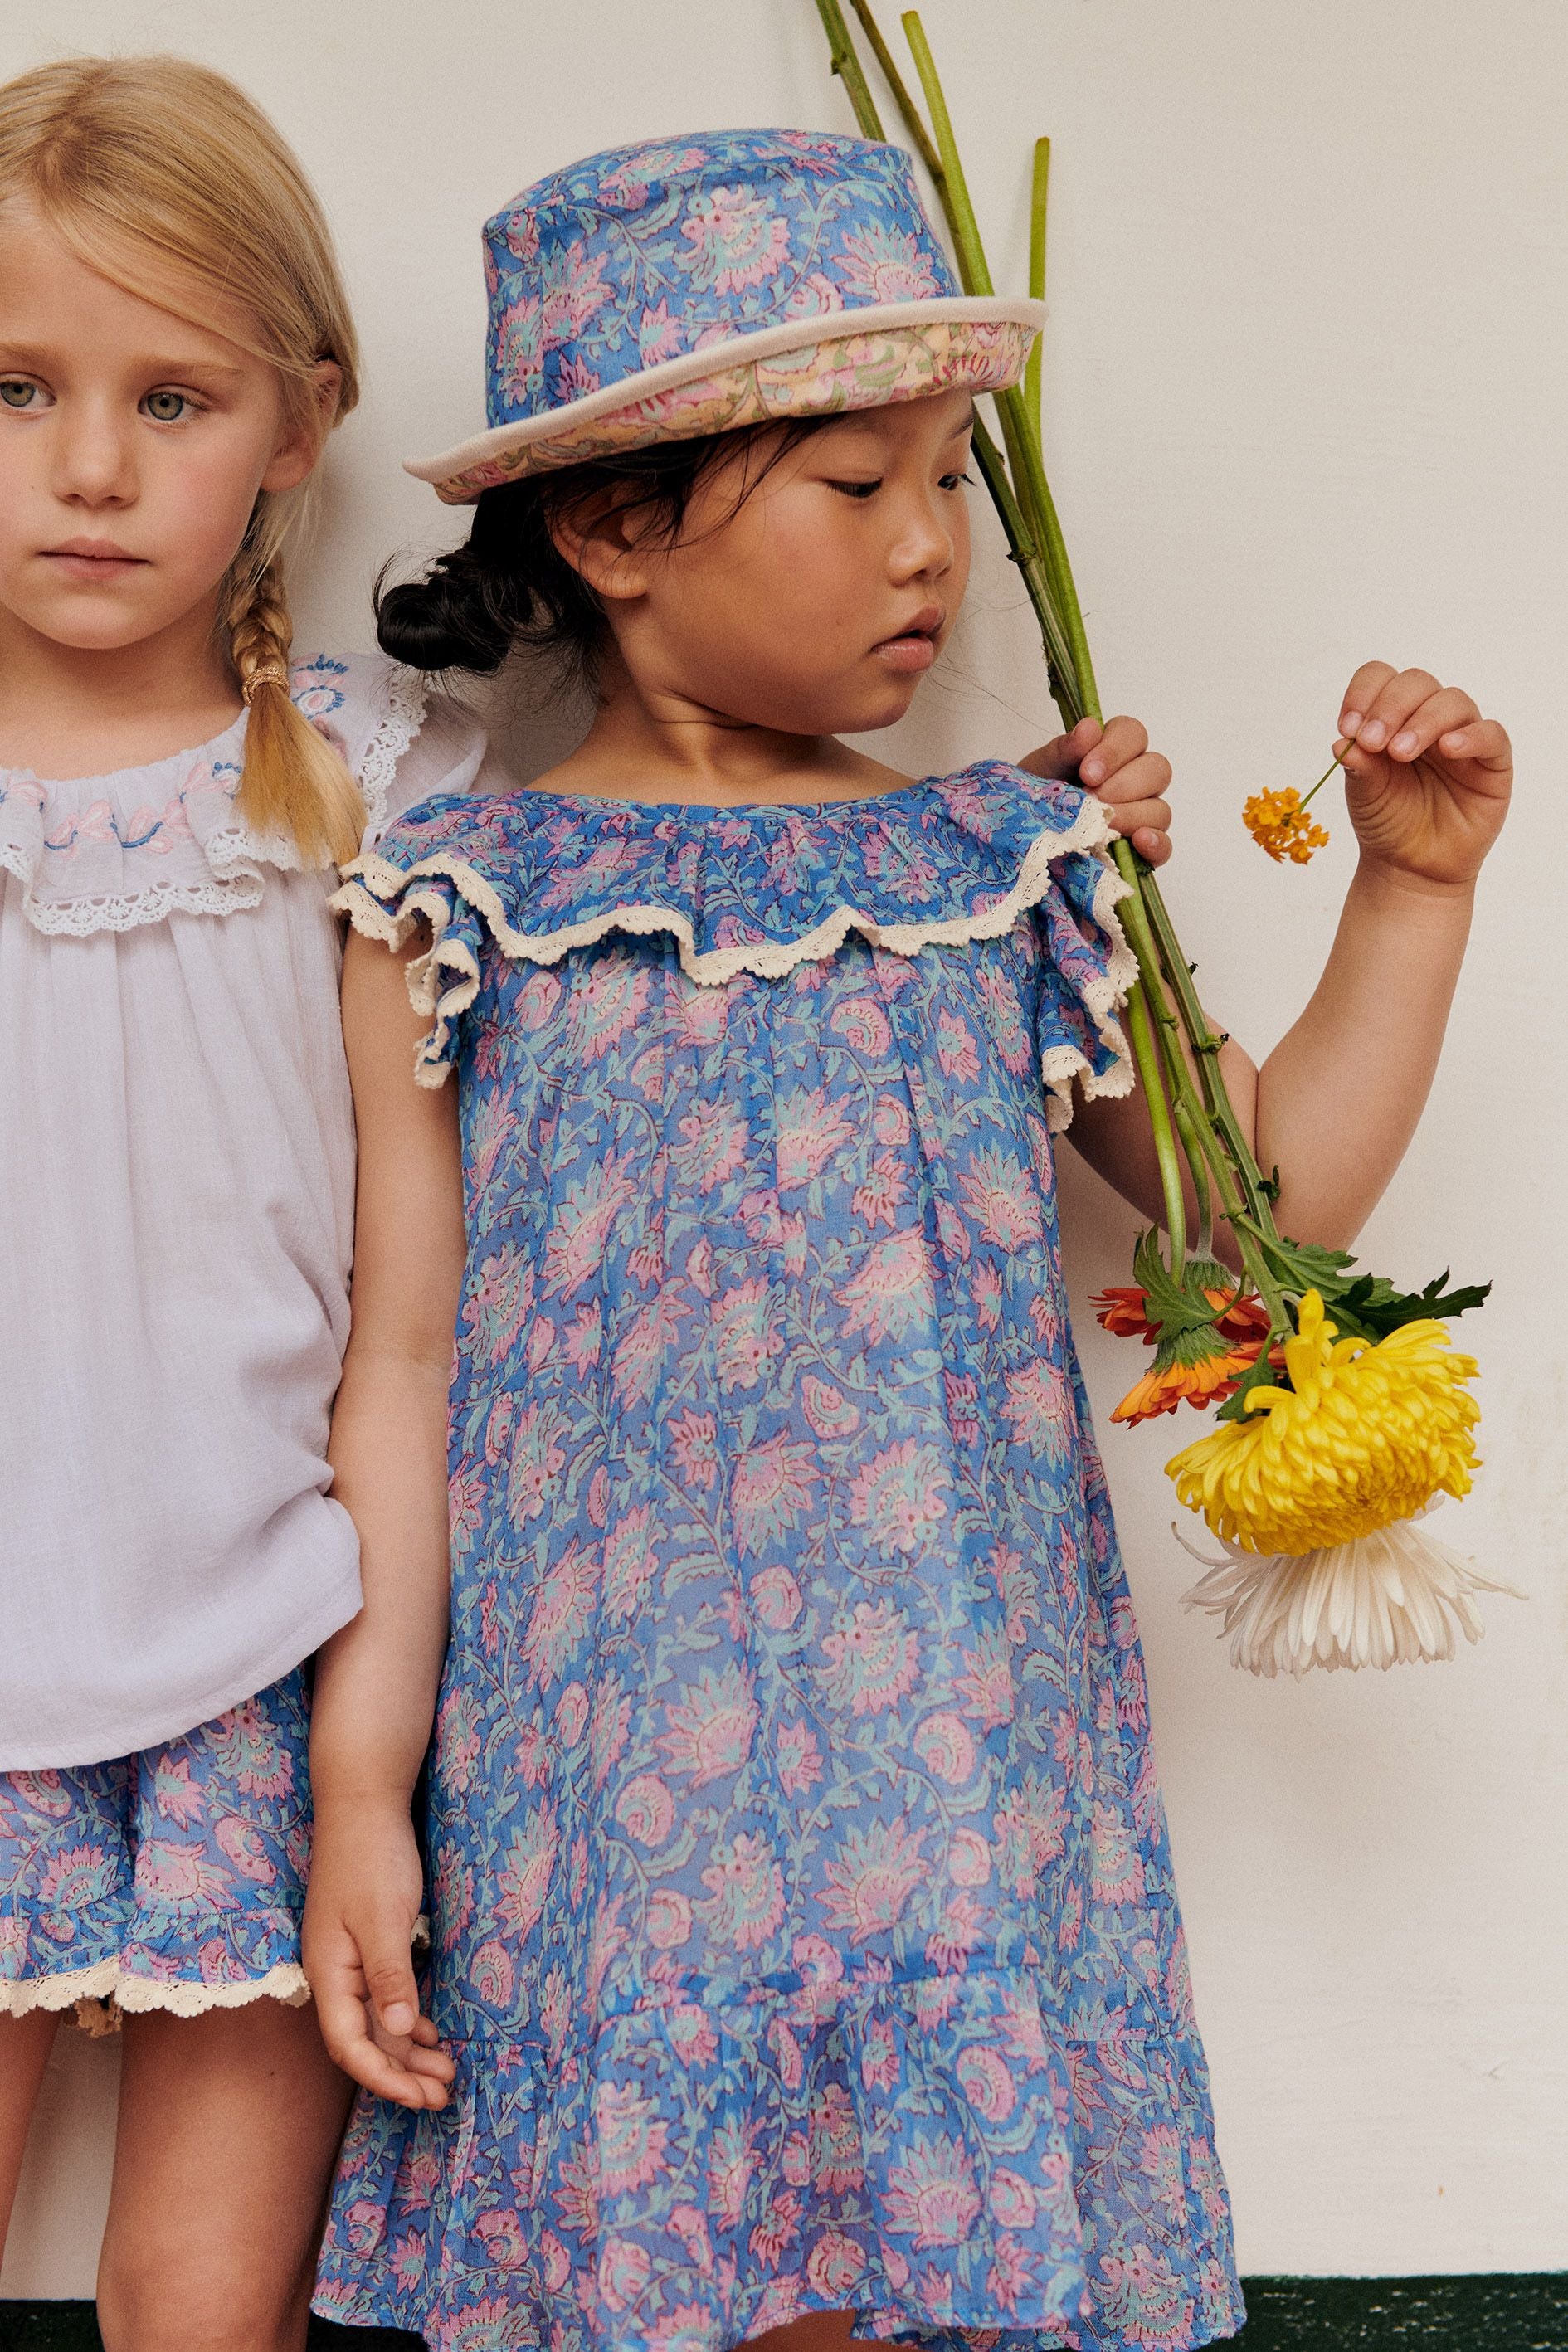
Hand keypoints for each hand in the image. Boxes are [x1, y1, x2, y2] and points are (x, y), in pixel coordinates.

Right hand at [303, 1803, 454, 2110]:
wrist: (363, 1805)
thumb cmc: (372, 1858)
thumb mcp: (383, 1917)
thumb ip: (390, 1975)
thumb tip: (401, 2032)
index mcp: (330, 1973)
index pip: (350, 2045)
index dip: (383, 2078)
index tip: (421, 2097)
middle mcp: (336, 1974)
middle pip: (365, 2041)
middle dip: (402, 2074)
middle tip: (443, 2097)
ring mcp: (351, 1960)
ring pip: (378, 2021)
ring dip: (409, 2051)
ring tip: (446, 2075)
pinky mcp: (369, 1944)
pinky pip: (385, 1997)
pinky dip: (409, 2020)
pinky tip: (431, 2032)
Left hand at [1018, 715, 1173, 865]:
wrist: (1024, 835)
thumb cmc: (1038, 794)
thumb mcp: (1043, 769)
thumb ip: (1065, 749)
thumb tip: (1089, 729)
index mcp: (1115, 750)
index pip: (1134, 735)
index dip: (1115, 751)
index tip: (1087, 772)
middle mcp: (1137, 780)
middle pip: (1157, 770)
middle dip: (1123, 785)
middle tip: (1090, 799)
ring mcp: (1144, 815)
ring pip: (1160, 810)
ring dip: (1131, 816)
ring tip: (1100, 826)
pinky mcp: (1143, 850)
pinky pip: (1164, 847)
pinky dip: (1156, 845)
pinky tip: (1139, 842)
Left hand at [1335, 663, 1510, 890]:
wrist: (1412, 867)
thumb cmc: (1388, 822)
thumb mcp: (1364, 794)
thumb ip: (1358, 765)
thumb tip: (1342, 741)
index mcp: (1393, 717)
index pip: (1382, 679)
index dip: (1363, 693)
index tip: (1347, 726)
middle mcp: (1428, 719)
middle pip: (1417, 683)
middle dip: (1390, 706)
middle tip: (1372, 741)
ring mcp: (1463, 737)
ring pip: (1453, 702)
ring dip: (1424, 721)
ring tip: (1400, 753)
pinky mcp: (1492, 762)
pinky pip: (1492, 734)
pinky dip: (1471, 735)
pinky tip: (1448, 748)